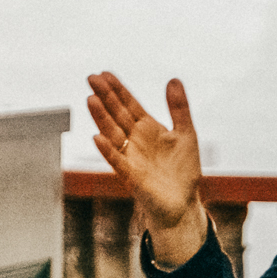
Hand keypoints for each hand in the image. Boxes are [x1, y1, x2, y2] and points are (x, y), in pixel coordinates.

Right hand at [85, 72, 209, 268]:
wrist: (182, 203)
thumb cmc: (183, 171)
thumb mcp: (186, 133)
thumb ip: (179, 107)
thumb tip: (173, 79)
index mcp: (148, 128)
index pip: (129, 104)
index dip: (118, 89)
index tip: (104, 74)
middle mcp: (135, 140)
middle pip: (117, 114)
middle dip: (105, 97)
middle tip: (91, 78)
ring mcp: (131, 157)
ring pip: (112, 133)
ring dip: (101, 118)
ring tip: (90, 99)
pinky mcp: (132, 176)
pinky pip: (117, 161)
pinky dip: (107, 150)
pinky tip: (97, 137)